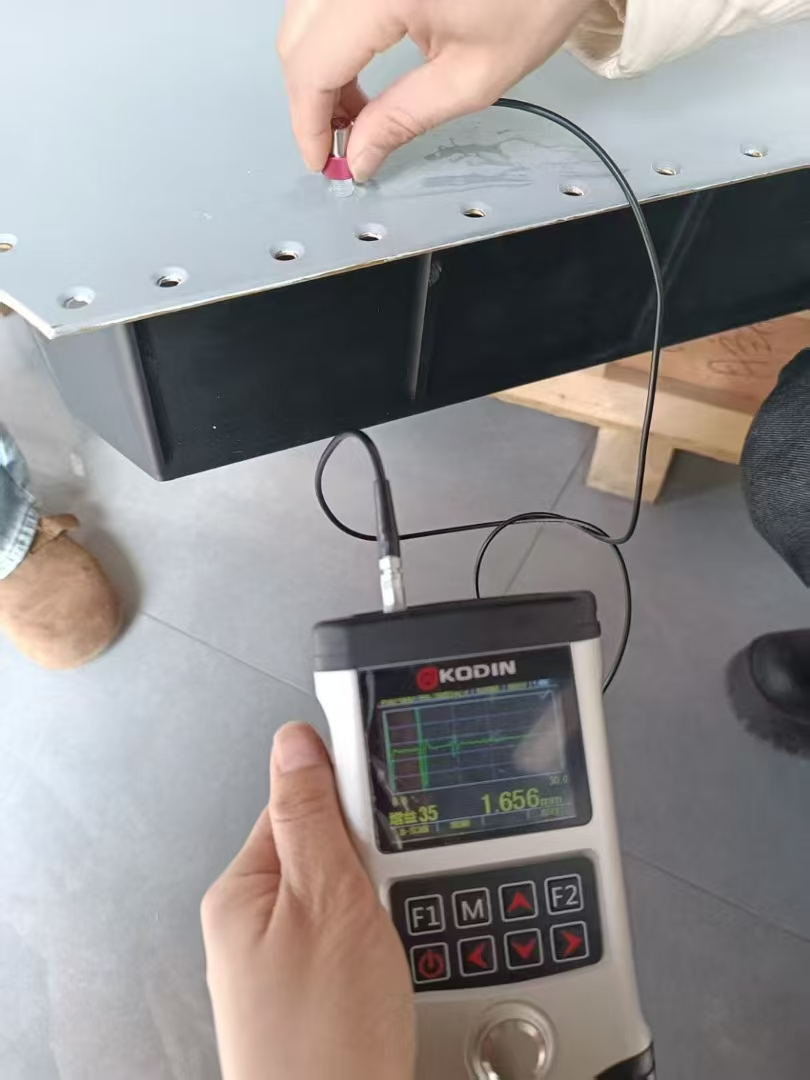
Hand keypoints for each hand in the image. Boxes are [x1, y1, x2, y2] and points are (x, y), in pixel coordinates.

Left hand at [202, 722, 414, 1079]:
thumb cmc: (324, 1042)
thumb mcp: (326, 904)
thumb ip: (311, 818)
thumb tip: (295, 741)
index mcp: (242, 889)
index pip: (296, 800)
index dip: (347, 798)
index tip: (382, 798)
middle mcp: (253, 921)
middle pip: (323, 845)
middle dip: (369, 859)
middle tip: (383, 894)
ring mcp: (281, 957)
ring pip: (343, 890)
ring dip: (377, 900)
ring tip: (387, 938)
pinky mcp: (311, 986)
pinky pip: (348, 931)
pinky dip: (376, 935)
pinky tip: (386, 961)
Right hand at [277, 0, 593, 179]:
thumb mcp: (473, 76)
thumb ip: (403, 119)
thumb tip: (359, 156)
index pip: (311, 66)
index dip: (308, 124)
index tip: (322, 161)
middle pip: (296, 39)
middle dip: (311, 100)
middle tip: (342, 142)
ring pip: (303, 15)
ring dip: (318, 66)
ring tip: (355, 109)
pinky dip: (331, 35)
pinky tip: (356, 64)